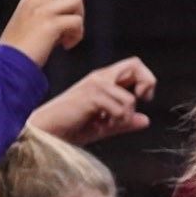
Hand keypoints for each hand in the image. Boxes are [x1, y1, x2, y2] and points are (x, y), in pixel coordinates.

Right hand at [0, 0, 83, 66]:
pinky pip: (77, 21)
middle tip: (68, 13)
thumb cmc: (21, 47)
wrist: (9, 64)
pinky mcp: (50, 25)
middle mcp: (34, 0)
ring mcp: (42, 11)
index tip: (62, 4)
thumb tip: (68, 3)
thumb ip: (43, 8)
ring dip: (78, 19)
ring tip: (66, 34)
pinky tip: (66, 45)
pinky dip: (77, 36)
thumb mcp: (29, 20)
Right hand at [27, 57, 156, 145]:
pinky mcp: (91, 96)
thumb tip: (145, 120)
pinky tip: (100, 124)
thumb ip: (125, 121)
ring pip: (130, 99)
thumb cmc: (71, 127)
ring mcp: (95, 85)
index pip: (134, 65)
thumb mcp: (105, 125)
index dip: (146, 79)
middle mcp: (100, 77)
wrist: (48, 131)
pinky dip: (116, 122)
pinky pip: (120, 110)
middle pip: (136, 65)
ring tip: (106, 123)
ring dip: (124, 117)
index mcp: (104, 79)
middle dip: (147, 83)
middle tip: (141, 100)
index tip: (144, 98)